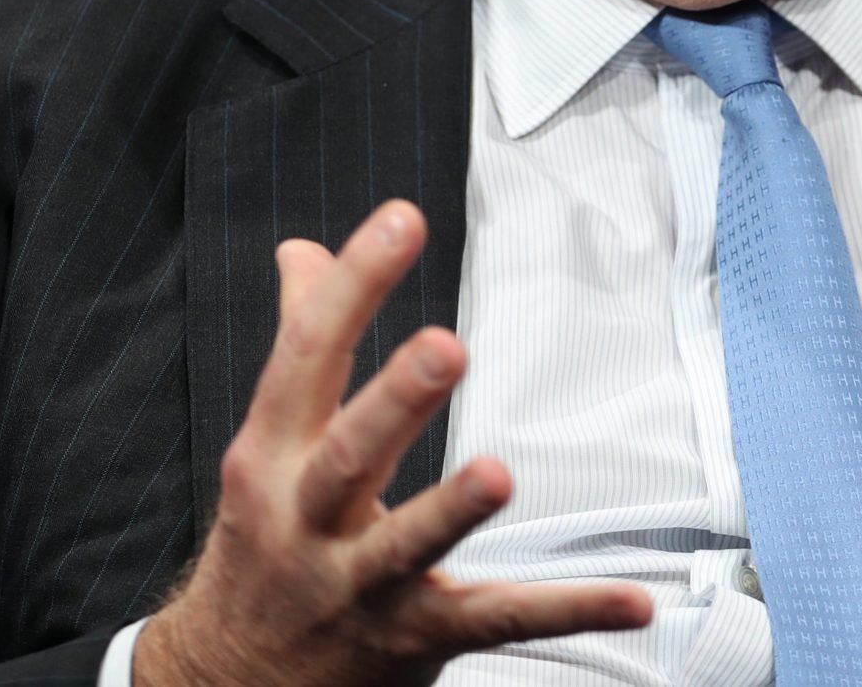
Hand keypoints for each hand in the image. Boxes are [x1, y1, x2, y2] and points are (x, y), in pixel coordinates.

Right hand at [135, 200, 651, 686]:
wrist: (227, 684)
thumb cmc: (261, 548)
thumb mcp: (264, 446)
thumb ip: (298, 342)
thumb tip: (300, 251)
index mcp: (273, 456)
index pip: (306, 356)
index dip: (353, 285)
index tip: (401, 221)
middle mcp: (308, 519)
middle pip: (349, 453)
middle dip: (394, 401)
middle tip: (444, 346)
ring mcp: (360, 586)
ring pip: (408, 547)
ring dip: (451, 511)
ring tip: (497, 474)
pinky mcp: (415, 640)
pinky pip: (499, 620)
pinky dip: (571, 612)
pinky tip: (635, 603)